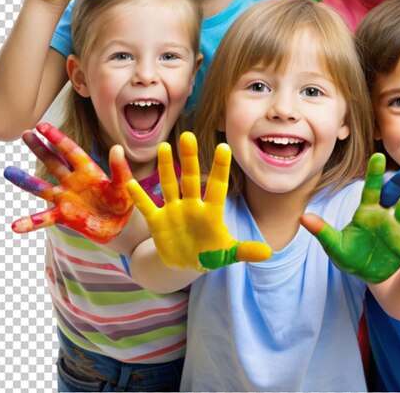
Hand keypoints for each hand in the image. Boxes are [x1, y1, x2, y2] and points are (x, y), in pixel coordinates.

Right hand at [4, 122, 133, 242]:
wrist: (120, 224)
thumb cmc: (123, 200)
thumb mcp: (124, 184)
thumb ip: (119, 168)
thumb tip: (117, 147)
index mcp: (88, 170)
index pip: (69, 150)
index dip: (56, 138)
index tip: (41, 125)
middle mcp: (73, 181)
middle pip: (53, 162)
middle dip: (39, 148)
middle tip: (25, 133)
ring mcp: (66, 198)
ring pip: (41, 188)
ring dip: (24, 181)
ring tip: (7, 171)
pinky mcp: (63, 216)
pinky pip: (43, 219)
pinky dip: (30, 222)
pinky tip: (15, 226)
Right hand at [127, 132, 271, 270]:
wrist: (186, 264)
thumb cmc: (211, 254)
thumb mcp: (227, 254)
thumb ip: (244, 250)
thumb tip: (269, 253)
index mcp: (211, 212)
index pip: (217, 186)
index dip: (220, 167)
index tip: (224, 146)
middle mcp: (192, 205)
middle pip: (190, 178)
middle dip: (190, 158)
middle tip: (188, 135)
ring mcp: (173, 211)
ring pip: (169, 185)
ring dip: (166, 168)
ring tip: (164, 147)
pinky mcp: (157, 222)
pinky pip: (146, 207)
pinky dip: (139, 197)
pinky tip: (131, 183)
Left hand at [301, 154, 399, 282]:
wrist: (365, 274)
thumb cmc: (349, 255)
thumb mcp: (334, 246)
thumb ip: (322, 232)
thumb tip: (304, 218)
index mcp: (365, 212)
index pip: (370, 189)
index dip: (373, 174)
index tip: (377, 156)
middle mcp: (384, 216)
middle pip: (396, 194)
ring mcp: (397, 229)